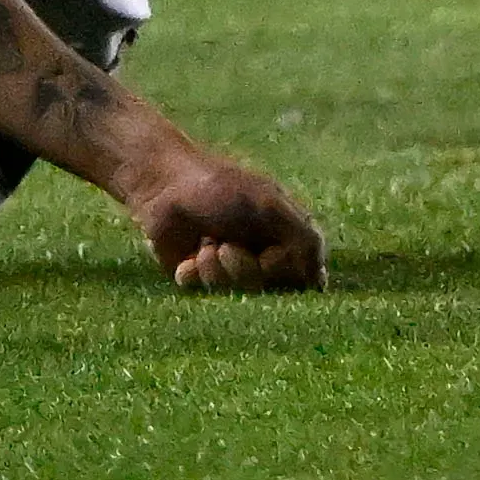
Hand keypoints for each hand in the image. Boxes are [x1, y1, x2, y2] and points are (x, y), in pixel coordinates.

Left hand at [127, 147, 324, 292]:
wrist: (162, 181)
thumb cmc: (219, 187)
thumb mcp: (269, 205)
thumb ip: (304, 239)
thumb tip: (317, 281)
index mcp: (287, 243)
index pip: (304, 283)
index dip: (283, 272)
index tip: (267, 254)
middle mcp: (263, 262)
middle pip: (268, 295)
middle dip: (245, 270)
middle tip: (226, 245)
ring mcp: (229, 273)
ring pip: (235, 297)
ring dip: (218, 269)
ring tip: (206, 245)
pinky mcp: (198, 280)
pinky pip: (203, 296)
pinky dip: (195, 275)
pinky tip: (189, 256)